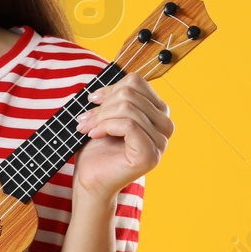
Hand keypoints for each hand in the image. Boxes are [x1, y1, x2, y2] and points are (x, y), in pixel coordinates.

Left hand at [72, 76, 173, 202]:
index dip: (110, 89)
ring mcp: (161, 143)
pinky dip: (105, 126)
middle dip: (103, 105)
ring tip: (86, 128)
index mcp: (158, 113)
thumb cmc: (98, 147)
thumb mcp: (108, 113)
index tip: (92, 101)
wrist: (90, 180)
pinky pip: (128, 125)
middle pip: (132, 93)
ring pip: (129, 108)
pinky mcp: (150, 156)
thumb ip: (118, 94)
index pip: (136, 83)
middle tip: (84, 120)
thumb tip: (119, 72)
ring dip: (100, 117)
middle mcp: (165, 127)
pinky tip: (94, 135)